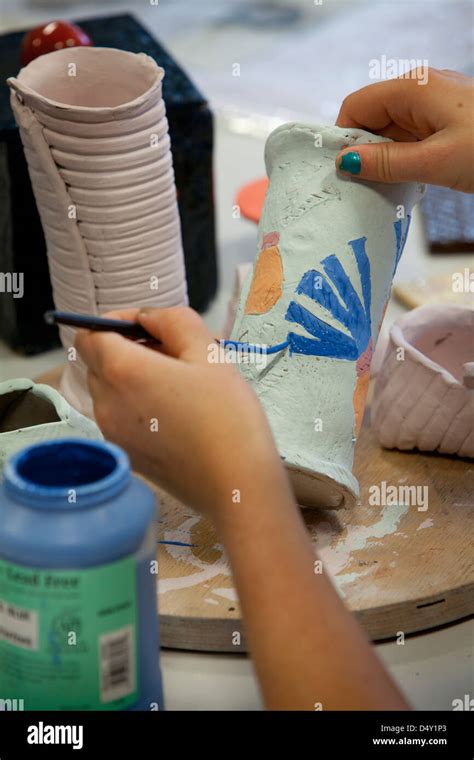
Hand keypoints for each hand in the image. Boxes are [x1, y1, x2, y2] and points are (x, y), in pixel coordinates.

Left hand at [75, 307, 282, 517]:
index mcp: (123, 372)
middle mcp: (107, 403)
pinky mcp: (126, 454)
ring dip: (134, 377)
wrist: (236, 485)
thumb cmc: (228, 418)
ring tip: (180, 384)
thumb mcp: (208, 352)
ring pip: (109, 390)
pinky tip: (177, 412)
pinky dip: (137, 405)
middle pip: (98, 361)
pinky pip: (119, 417)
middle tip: (173, 353)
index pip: (89, 334)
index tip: (148, 326)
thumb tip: (148, 317)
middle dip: (127, 348)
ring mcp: (113, 433)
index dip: (114, 322)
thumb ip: (172, 321)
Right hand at [335, 68, 473, 191]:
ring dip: (388, 159)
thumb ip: (388, 162)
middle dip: (366, 153)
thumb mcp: (436, 160)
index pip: (356, 107)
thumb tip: (345, 161)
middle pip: (373, 119)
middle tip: (367, 188)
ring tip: (392, 187)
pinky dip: (408, 157)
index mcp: (412, 88)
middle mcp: (421, 88)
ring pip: (393, 131)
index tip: (343, 174)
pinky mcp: (450, 118)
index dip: (344, 139)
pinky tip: (414, 178)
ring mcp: (437, 102)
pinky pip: (414, 136)